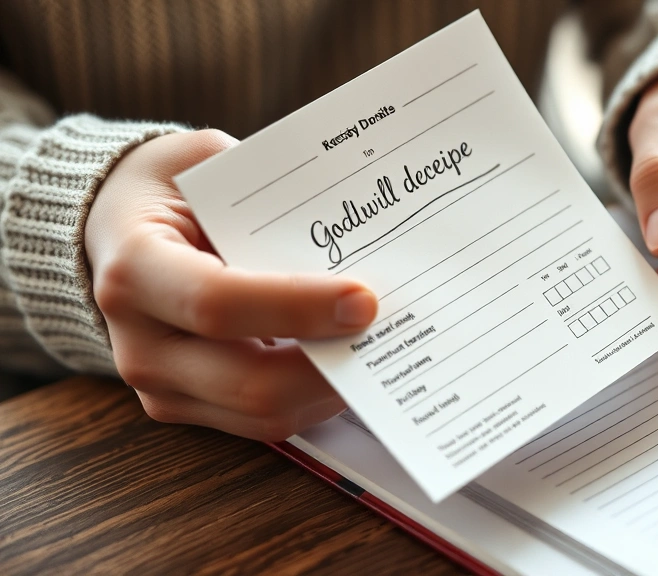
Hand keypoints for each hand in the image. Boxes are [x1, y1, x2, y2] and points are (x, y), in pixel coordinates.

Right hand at [85, 130, 377, 440]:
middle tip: (386, 333)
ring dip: (331, 388)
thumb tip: (354, 228)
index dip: (297, 307)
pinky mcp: (186, 406)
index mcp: (136, 268)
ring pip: (264, 414)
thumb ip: (271, 196)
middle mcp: (140, 341)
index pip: (219, 303)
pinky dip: (314, 397)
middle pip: (249, 382)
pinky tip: (347, 363)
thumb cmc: (172, 189)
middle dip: (330, 365)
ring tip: (378, 350)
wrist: (118, 229)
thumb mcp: (209, 164)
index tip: (364, 300)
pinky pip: (264, 421)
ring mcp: (161, 385)